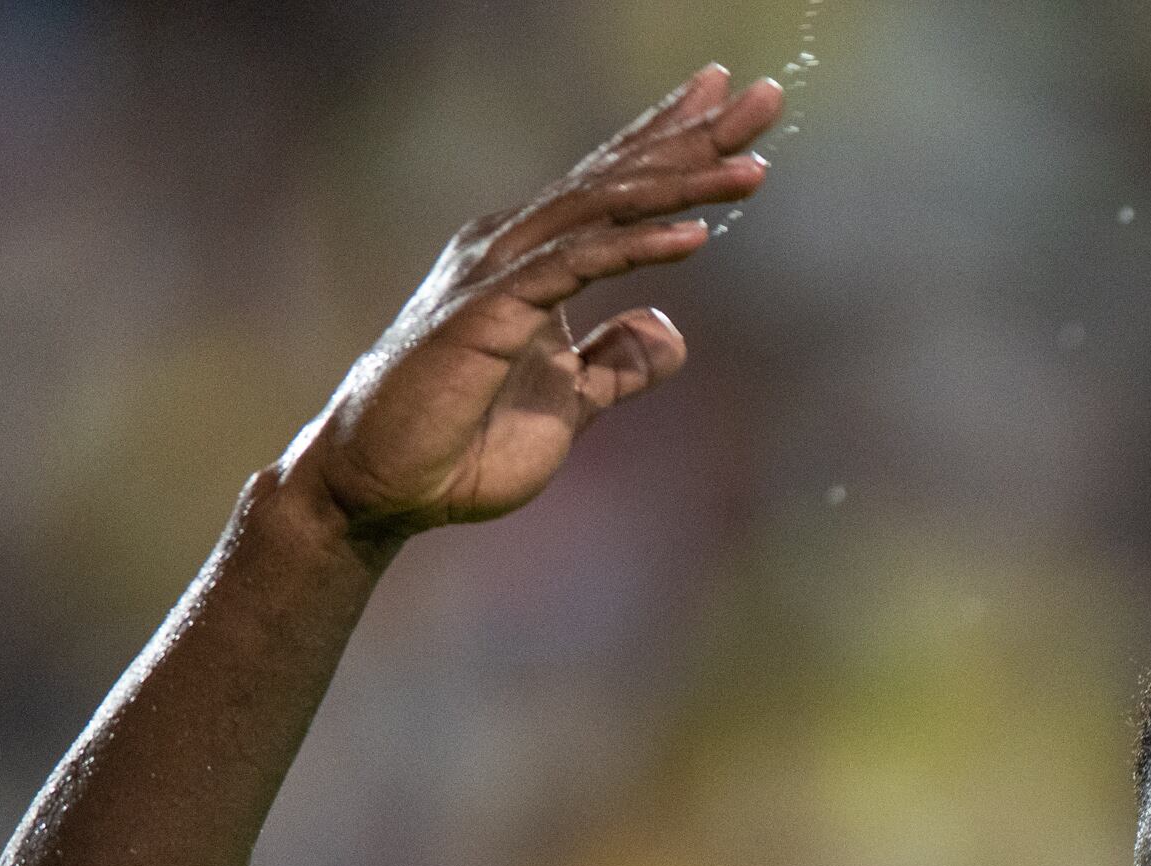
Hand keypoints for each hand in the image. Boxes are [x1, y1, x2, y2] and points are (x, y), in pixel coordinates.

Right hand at [279, 66, 780, 547]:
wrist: (386, 483)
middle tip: (764, 98)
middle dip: (695, 139)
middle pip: (617, 178)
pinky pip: (575, 267)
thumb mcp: (569, 401)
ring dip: (681, 184)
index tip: (735, 109)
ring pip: (602, 209)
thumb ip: (616, 363)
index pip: (614, 190)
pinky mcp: (489, 312)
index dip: (674, 145)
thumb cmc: (464, 441)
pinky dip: (636, 247)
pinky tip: (695, 236)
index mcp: (531, 259)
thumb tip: (670, 331)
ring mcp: (497, 273)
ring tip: (752, 168)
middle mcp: (513, 247)